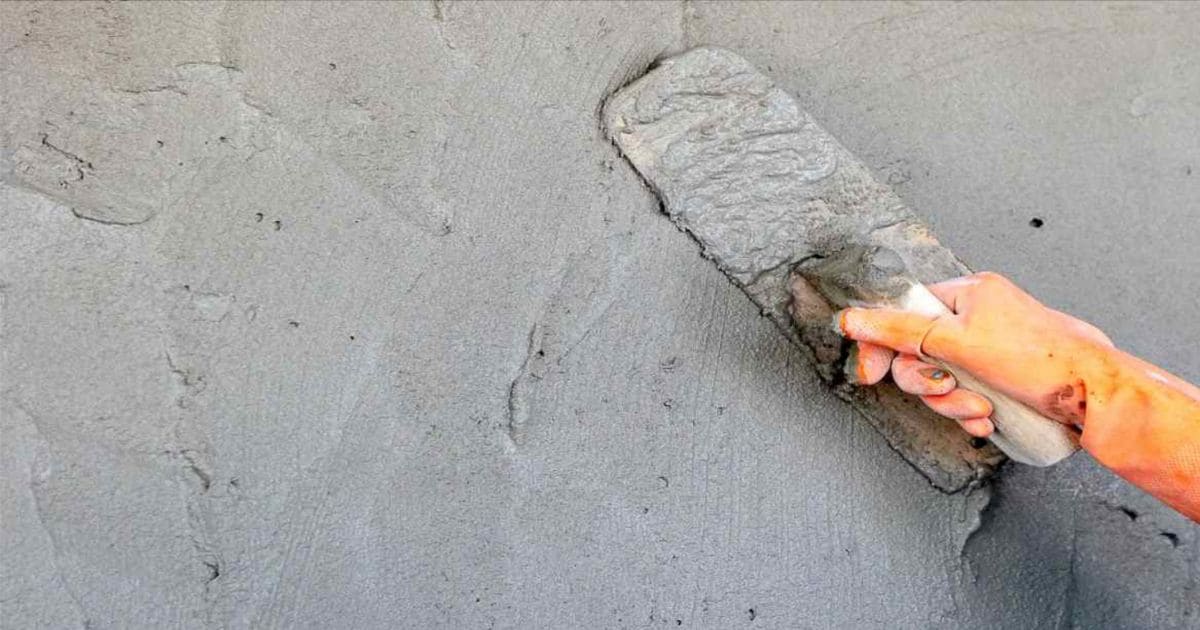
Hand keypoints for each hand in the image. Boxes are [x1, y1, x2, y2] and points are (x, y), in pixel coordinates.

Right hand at [835, 272, 1112, 437]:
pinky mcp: (999, 380)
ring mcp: (988, 351)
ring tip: (980, 409)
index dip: (884, 345)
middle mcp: (977, 318)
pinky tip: (987, 419)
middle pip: (918, 353)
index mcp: (967, 294)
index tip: (872, 373)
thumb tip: (853, 319)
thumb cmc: (1041, 360)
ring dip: (953, 403)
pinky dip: (970, 412)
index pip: (904, 313)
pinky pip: (964, 396)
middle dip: (930, 383)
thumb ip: (900, 330)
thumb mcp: (958, 341)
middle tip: (947, 389)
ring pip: (941, 380)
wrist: (1094, 397)